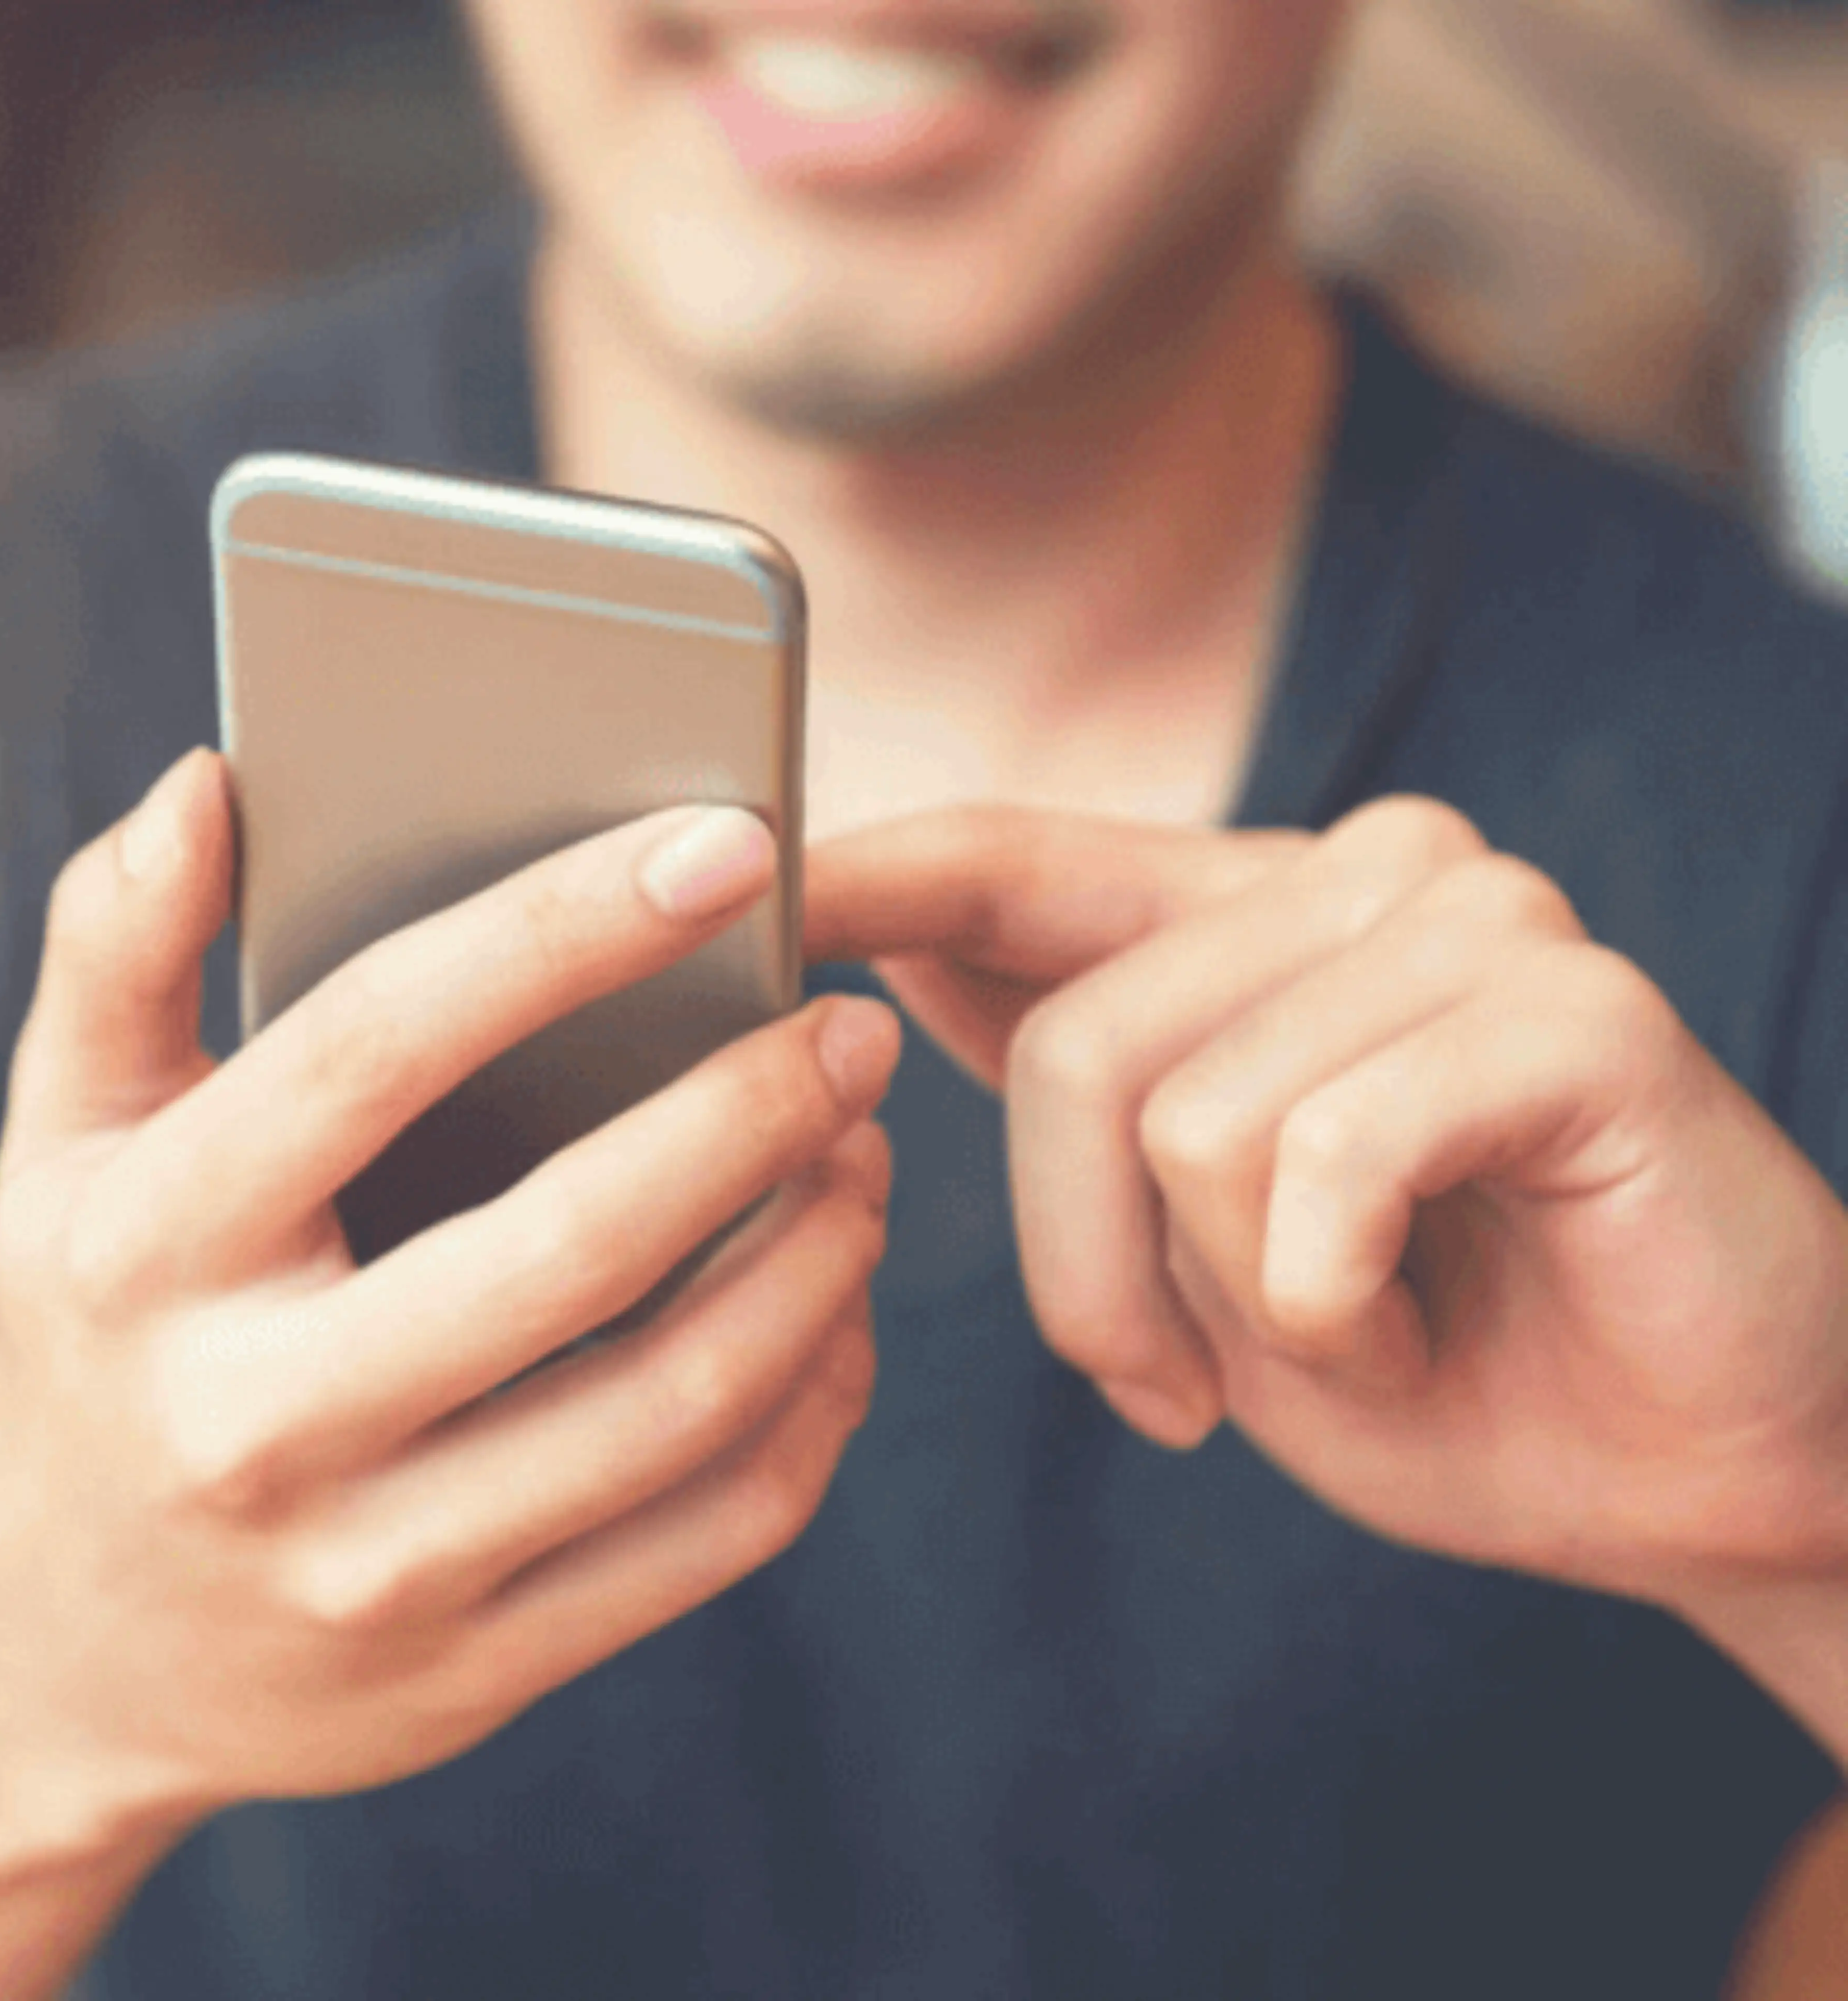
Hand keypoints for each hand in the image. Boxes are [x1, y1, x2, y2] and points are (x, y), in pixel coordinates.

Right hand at [0, 751, 897, 1849]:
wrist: (65, 1654)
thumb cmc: (101, 1335)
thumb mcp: (68, 1141)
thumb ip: (120, 951)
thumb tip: (207, 783)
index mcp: (155, 1252)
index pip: (381, 1047)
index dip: (566, 928)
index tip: (729, 844)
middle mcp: (258, 1423)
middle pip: (572, 1245)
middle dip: (754, 1113)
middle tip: (854, 1033)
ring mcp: (376, 1572)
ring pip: (674, 1405)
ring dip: (815, 1262)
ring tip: (864, 1156)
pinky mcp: (477, 1672)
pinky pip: (707, 1537)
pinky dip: (811, 1408)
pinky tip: (837, 1311)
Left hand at [808, 798, 1847, 1608]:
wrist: (1680, 1470)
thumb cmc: (1422, 1358)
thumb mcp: (1189, 1244)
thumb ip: (1075, 1095)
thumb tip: (895, 962)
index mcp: (1245, 917)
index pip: (1015, 858)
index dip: (873, 873)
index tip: (752, 890)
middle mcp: (1353, 873)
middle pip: (1076, 1043)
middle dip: (1092, 1272)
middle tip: (1185, 1383)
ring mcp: (1470, 917)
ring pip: (1186, 1115)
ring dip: (1239, 1307)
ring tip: (1351, 1334)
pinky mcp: (1570, 1003)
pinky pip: (1323, 1159)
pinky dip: (1335, 1311)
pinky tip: (1418, 1328)